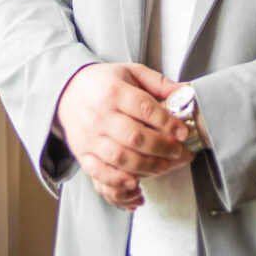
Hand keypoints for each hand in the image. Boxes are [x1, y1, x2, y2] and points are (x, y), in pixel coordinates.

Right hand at [56, 62, 193, 209]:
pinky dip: (117, 181)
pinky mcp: (82, 153)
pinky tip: (134, 183)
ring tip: (163, 166)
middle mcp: (100, 114)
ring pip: (119, 157)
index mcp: (114, 91)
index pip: (145, 108)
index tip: (182, 132)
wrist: (69, 91)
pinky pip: (98, 172)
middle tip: (178, 151)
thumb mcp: (131, 72)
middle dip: (161, 147)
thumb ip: (159, 83)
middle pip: (134, 136)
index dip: (167, 122)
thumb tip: (187, 91)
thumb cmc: (105, 82)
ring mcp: (90, 136)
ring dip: (145, 166)